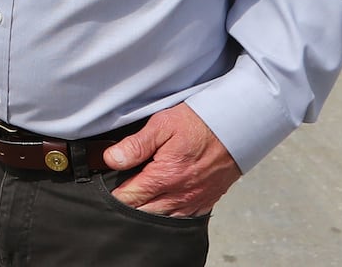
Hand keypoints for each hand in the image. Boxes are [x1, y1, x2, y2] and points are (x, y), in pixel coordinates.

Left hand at [103, 103, 241, 216]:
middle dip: (128, 206)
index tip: (104, 188)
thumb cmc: (200, 122)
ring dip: (147, 213)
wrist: (237, 126)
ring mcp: (194, 201)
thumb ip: (136, 145)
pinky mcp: (206, 202)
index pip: (129, 198)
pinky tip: (162, 205)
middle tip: (118, 193)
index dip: (113, 195)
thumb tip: (110, 160)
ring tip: (138, 200)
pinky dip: (169, 215)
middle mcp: (179, 195)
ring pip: (162, 219)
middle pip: (143, 213)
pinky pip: (182, 219)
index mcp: (165, 176)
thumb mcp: (163, 124)